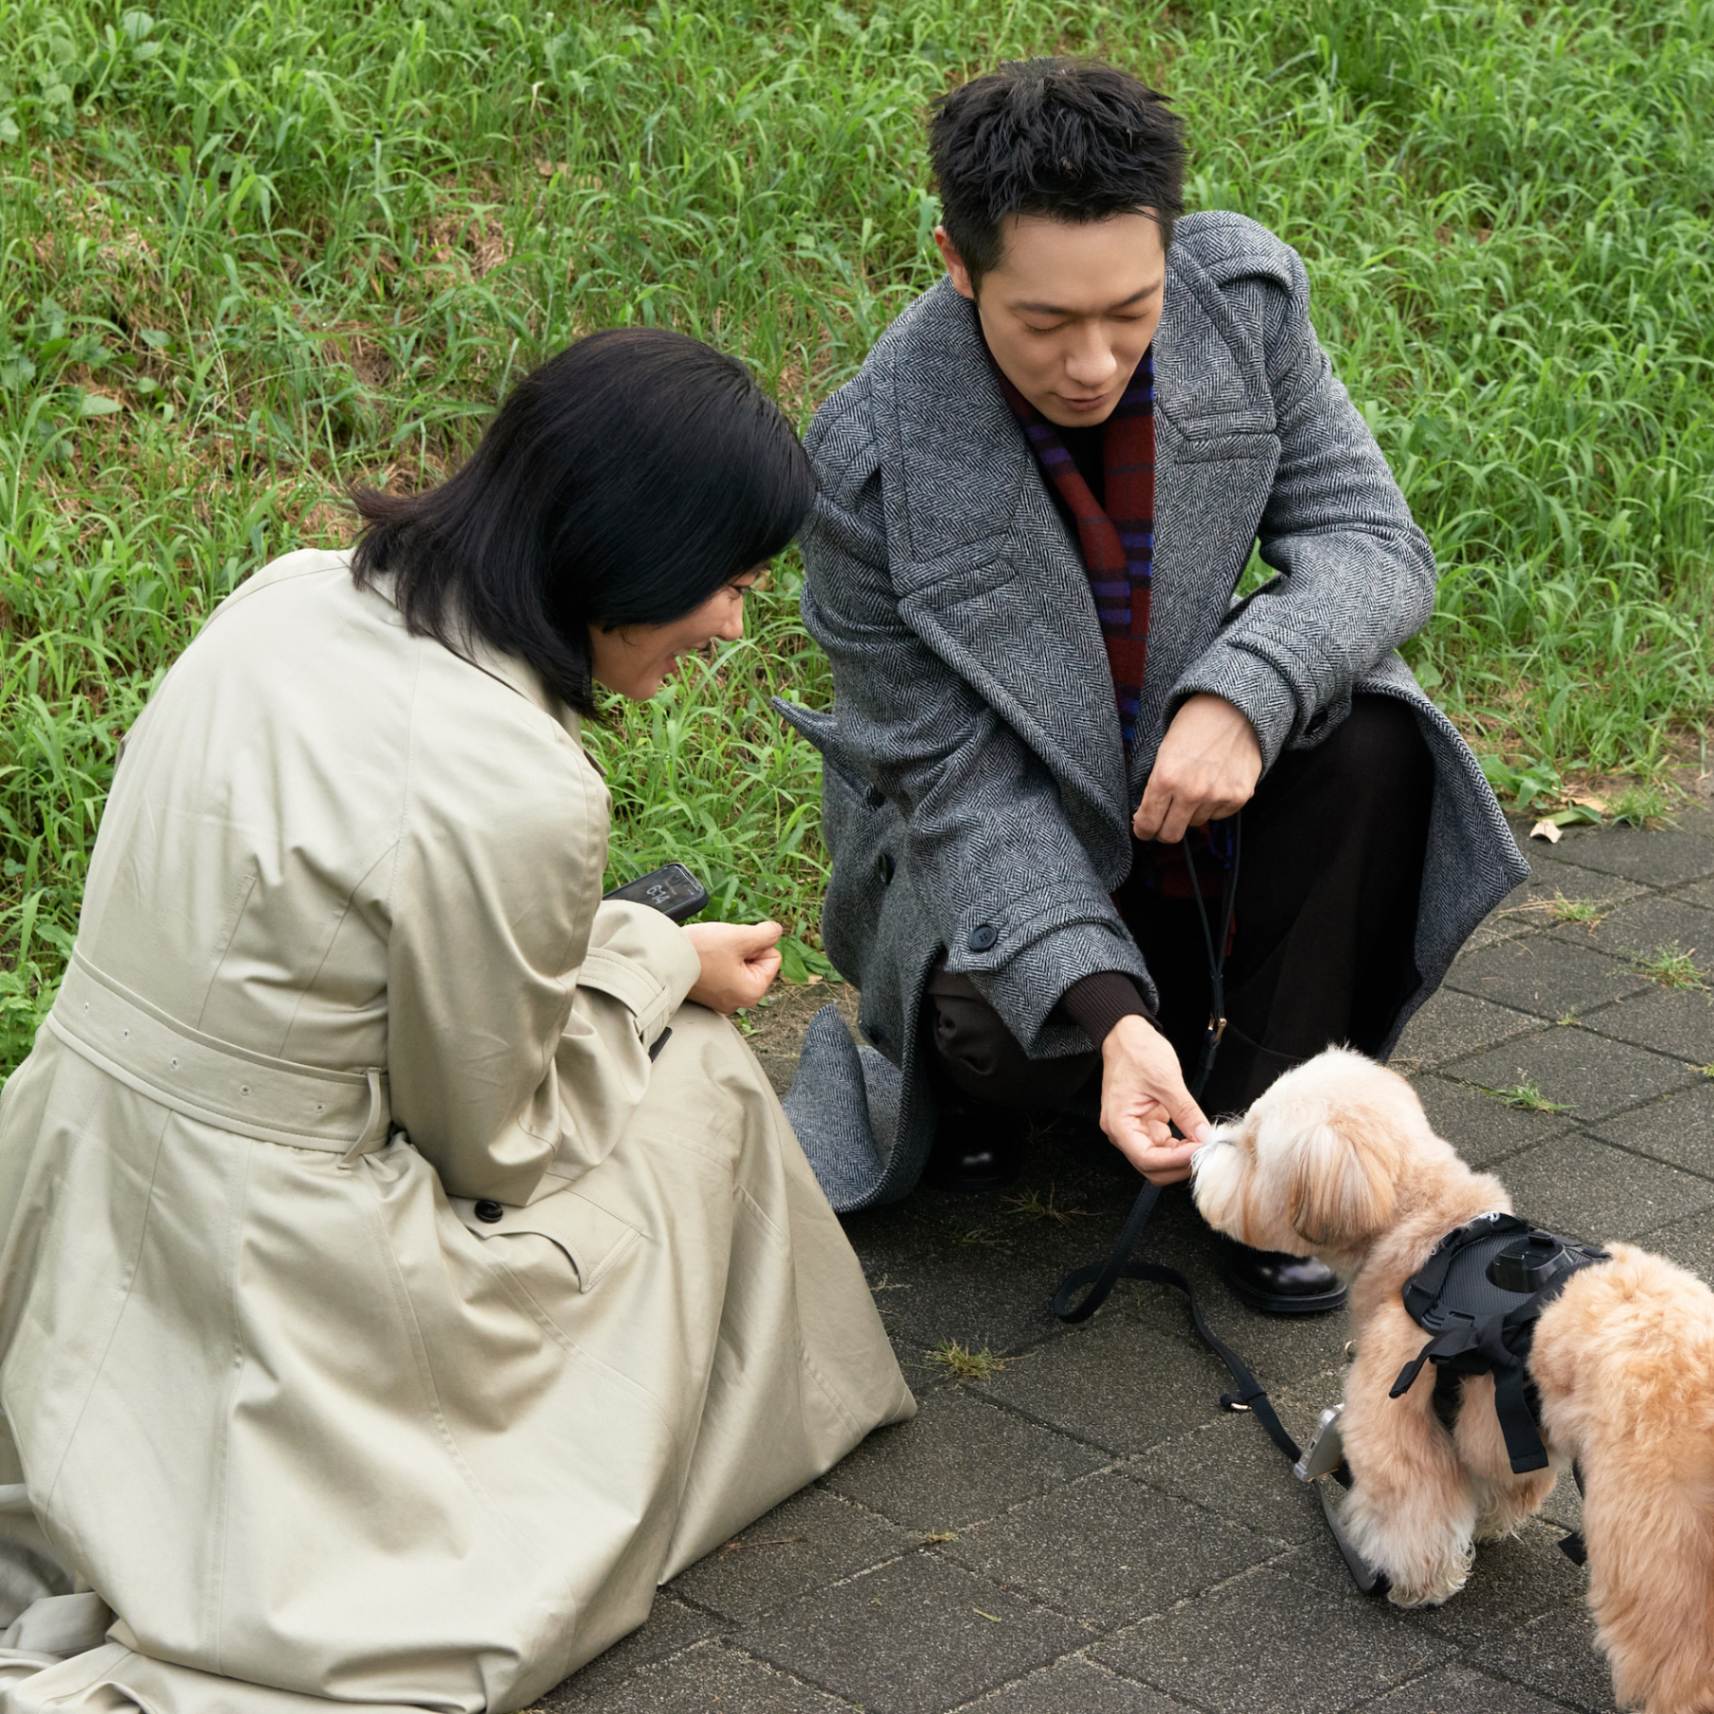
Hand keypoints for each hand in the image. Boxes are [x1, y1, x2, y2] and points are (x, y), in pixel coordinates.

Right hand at [683, 920, 782, 1013]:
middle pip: (756, 961)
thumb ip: (766, 934)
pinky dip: (717, 960)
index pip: (773, 957)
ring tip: (710, 953)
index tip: (734, 946)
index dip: (756, 943)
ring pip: (739, 963)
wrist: (662, 958)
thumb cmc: (700, 952)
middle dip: (742, 948)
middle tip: (721, 949)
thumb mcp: (740, 936)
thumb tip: (776, 931)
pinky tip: (704, 959)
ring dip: (729, 952)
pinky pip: (724, 970)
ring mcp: (723, 1000)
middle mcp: (739, 1002)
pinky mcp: (709, 994)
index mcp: (752, 992)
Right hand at [1098, 1015, 1211, 1183]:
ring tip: (1204, 1143)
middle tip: (1205, 1152)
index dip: (1175, 1160)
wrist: (1127, 1034)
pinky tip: (1196, 1136)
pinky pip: (1163, 1145)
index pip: (1147, 1158)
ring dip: (1181, 1156)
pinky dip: (1181, 1145)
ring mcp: (1134, 1128)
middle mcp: (1122, 1131)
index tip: (1200, 1151)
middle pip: (1151, 1166)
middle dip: (1179, 1164)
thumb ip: (1186, 1112)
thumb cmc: (1137, 1051)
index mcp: (1119, 1123)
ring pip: (1159, 1159)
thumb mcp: (1166, 1080)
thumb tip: (1204, 1136)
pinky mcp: (1145, 1123)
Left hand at [1133, 693, 1261, 843]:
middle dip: (1163, 830)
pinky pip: (1218, 815)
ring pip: (1196, 823)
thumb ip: (1155, 786)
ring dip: (1191, 812)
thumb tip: (1146, 818)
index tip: (1144, 829)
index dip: (1143, 830)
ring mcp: (1217, 796)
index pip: (1148, 824)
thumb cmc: (1193, 725)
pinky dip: (1213, 805)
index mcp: (1165, 778)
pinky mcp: (1239, 797)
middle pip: (1171, 835)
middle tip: (1164, 819)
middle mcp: (1191, 792)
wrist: (1234, 708)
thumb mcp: (1163, 752)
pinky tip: (1214, 782)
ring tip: (1196, 784)